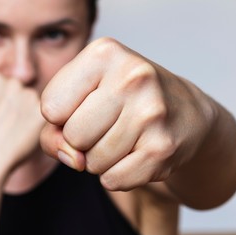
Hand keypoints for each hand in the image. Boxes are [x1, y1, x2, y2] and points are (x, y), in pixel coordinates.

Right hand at [0, 73, 44, 172]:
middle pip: (25, 92)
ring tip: (15, 132)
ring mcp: (28, 95)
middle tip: (8, 126)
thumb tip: (28, 92)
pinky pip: (47, 116)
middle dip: (21, 107)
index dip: (6, 104)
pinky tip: (24, 135)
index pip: (10, 86)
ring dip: (31, 116)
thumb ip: (6, 94)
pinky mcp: (41, 111)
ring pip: (36, 104)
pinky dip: (38, 126)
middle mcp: (12, 82)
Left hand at [40, 37, 213, 190]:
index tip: (84, 106)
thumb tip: (74, 161)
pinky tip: (136, 153)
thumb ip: (53, 130)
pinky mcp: (163, 148)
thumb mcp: (80, 96)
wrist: (185, 111)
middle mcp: (132, 77)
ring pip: (91, 162)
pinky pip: (113, 180)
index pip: (50, 107)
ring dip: (99, 158)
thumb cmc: (121, 100)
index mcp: (104, 52)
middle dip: (80, 140)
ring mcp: (151, 113)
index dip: (60, 117)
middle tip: (106, 125)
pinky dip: (117, 174)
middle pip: (72, 136)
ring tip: (123, 137)